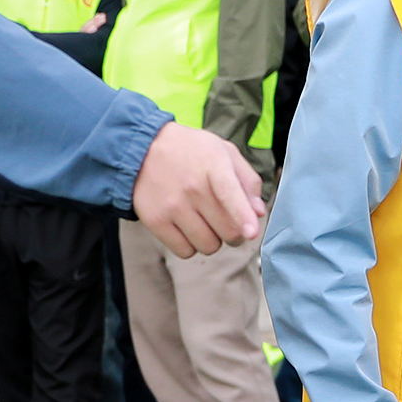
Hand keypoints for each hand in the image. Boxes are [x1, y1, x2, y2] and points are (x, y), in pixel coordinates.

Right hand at [134, 123, 265, 256]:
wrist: (143, 150)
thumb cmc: (191, 152)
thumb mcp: (223, 152)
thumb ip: (247, 180)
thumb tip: (258, 212)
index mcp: (213, 165)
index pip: (230, 194)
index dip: (243, 216)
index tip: (251, 233)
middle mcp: (192, 187)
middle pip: (227, 231)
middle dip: (235, 233)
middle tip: (228, 222)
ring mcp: (172, 206)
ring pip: (208, 246)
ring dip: (212, 240)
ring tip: (204, 222)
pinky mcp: (156, 221)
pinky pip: (185, 251)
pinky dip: (191, 245)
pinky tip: (188, 228)